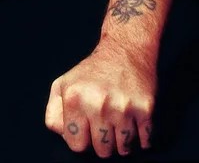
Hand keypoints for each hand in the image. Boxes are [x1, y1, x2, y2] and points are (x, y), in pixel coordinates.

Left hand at [45, 39, 155, 156]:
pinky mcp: (144, 108)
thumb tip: (64, 135)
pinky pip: (144, 142)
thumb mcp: (63, 84)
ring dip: (122, 140)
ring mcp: (122, 107)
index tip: (87, 128)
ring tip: (119, 121)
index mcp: (74, 98)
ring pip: (123, 149)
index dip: (83, 138)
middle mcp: (97, 104)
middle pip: (102, 150)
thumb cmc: (92, 71)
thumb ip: (54, 114)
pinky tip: (134, 122)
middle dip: (103, 141)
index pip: (76, 145)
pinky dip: (141, 138)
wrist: (125, 48)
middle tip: (105, 123)